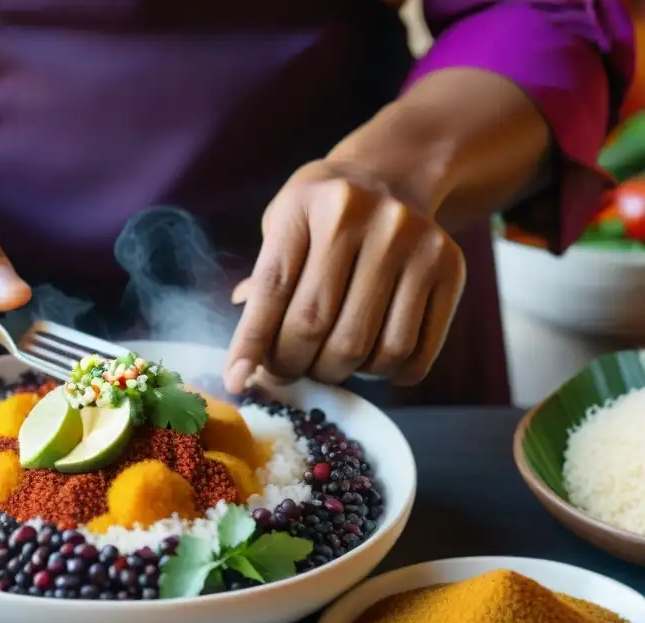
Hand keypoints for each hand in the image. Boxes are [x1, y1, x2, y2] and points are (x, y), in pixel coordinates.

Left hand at [223, 160, 465, 391]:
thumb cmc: (323, 214)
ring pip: (367, 348)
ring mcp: (413, 242)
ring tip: (329, 363)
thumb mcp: (283, 224)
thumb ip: (264, 283)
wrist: (392, 177)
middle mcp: (364, 217)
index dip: (252, 343)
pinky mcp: (450, 268)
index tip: (236, 381)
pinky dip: (389, 374)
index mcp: (310, 203)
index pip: (273, 289)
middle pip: (316, 324)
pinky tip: (373, 363)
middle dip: (292, 364)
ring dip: (340, 374)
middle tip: (286, 371)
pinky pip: (415, 350)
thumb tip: (244, 359)